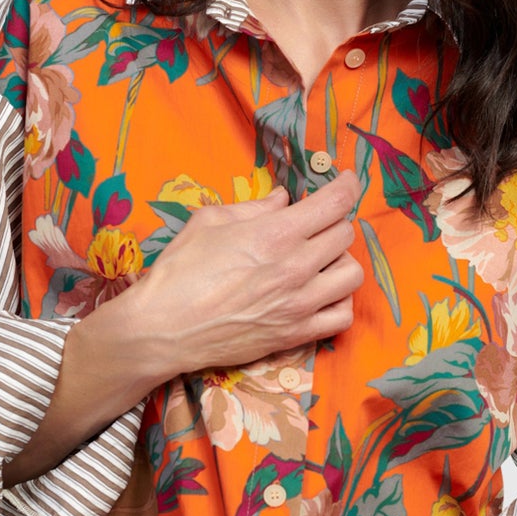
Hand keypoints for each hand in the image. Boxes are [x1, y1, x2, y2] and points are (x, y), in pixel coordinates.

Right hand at [126, 169, 365, 376]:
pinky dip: (340, 302)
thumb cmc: (179, 271)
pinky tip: (322, 294)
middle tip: (315, 223)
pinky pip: (343, 317)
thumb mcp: (209, 222)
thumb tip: (282, 199)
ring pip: (352, 273)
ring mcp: (299, 304)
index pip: (335, 202)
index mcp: (275, 234)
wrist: (163, 329)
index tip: (346, 181)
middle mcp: (295, 267)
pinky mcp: (296, 334)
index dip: (348, 185)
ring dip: (341, 261)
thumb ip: (253, 207)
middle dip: (334, 221)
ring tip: (319, 260)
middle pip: (345, 234)